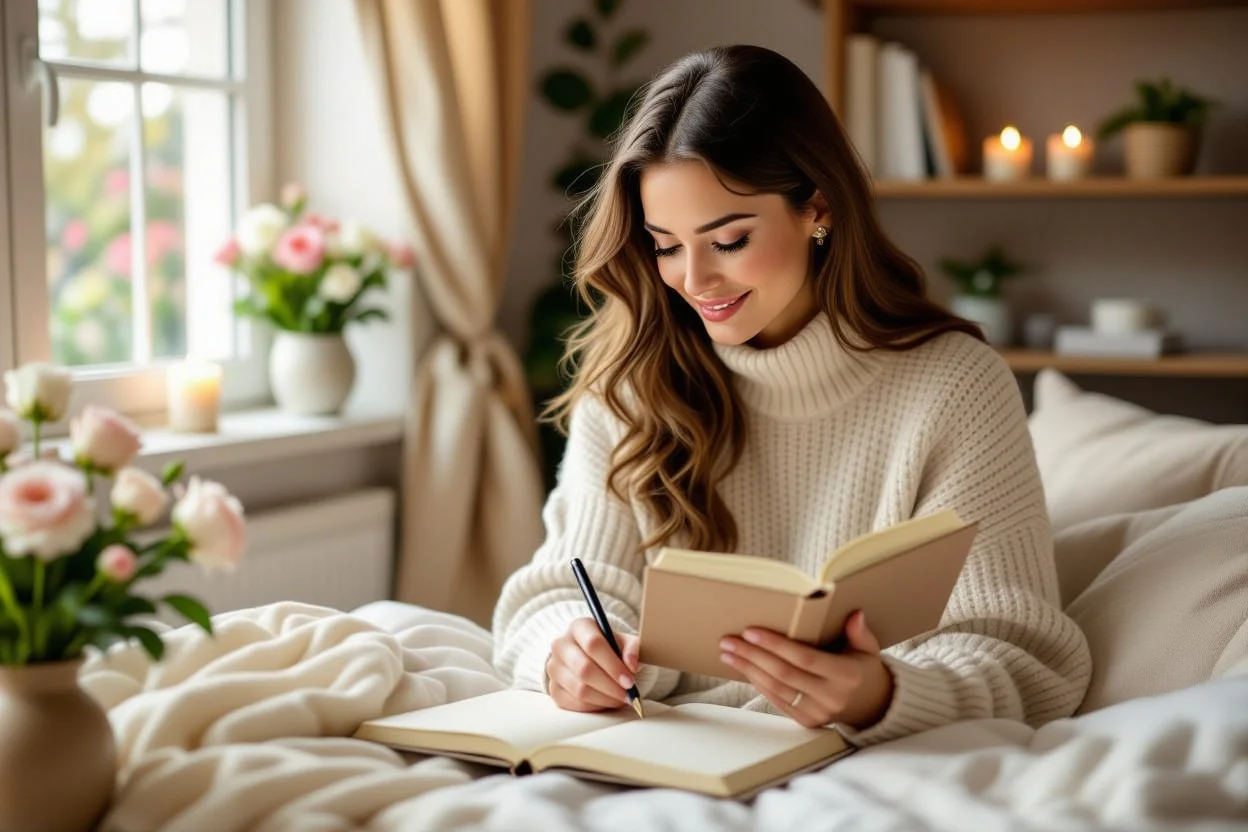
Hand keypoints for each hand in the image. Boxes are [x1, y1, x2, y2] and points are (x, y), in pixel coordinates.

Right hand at [546, 617, 638, 712]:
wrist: (592, 659)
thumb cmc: (610, 649)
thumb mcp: (625, 642)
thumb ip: (633, 648)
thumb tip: (631, 664)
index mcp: (579, 627)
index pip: (593, 644)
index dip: (613, 665)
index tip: (630, 681)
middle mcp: (561, 645)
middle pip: (584, 669)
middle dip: (610, 686)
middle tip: (628, 695)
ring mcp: (554, 668)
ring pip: (579, 689)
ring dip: (605, 699)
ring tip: (621, 699)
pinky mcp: (553, 689)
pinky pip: (574, 703)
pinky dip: (595, 707)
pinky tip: (607, 702)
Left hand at [719, 610, 893, 729]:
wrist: (869, 704)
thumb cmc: (862, 668)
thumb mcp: (866, 648)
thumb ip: (859, 632)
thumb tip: (854, 615)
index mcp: (847, 675)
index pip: (805, 658)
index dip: (776, 645)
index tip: (750, 632)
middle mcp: (832, 697)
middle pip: (784, 674)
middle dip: (752, 656)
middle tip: (728, 641)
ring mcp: (818, 713)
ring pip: (776, 689)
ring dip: (748, 670)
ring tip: (728, 653)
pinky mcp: (806, 721)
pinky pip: (777, 700)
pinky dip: (758, 683)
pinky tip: (744, 668)